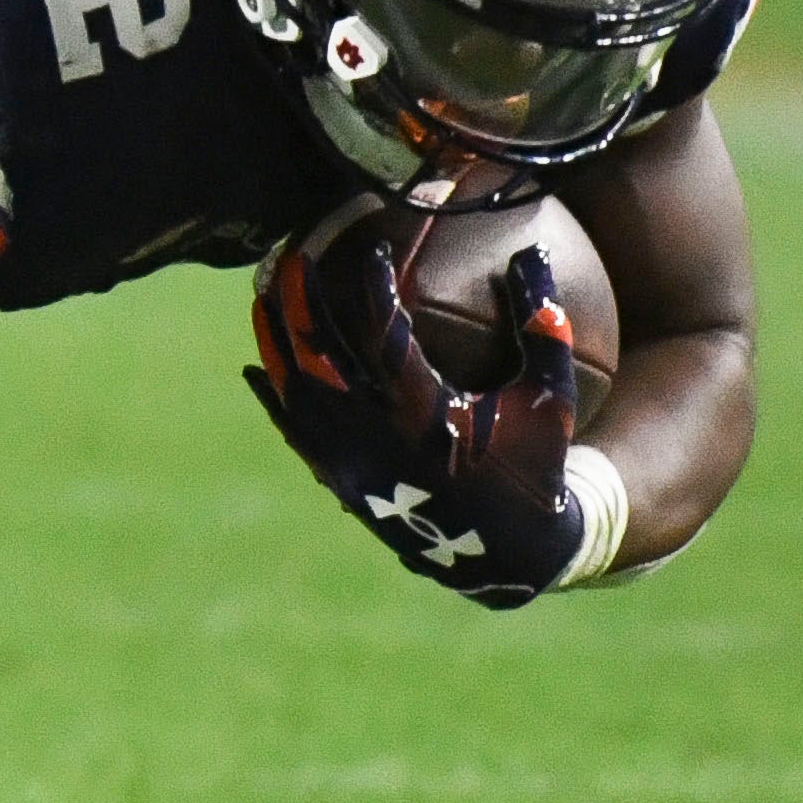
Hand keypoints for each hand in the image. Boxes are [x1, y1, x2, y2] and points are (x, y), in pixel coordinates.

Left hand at [244, 228, 585, 605]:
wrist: (507, 553)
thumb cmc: (534, 464)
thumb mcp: (548, 400)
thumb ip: (542, 327)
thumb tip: (533, 249)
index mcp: (428, 415)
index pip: (386, 337)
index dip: (374, 288)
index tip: (369, 249)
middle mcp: (378, 437)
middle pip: (319, 356)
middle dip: (300, 302)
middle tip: (294, 256)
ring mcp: (351, 460)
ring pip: (295, 390)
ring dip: (275, 340)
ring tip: (263, 295)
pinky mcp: (340, 480)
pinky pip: (293, 430)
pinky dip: (272, 396)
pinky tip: (254, 365)